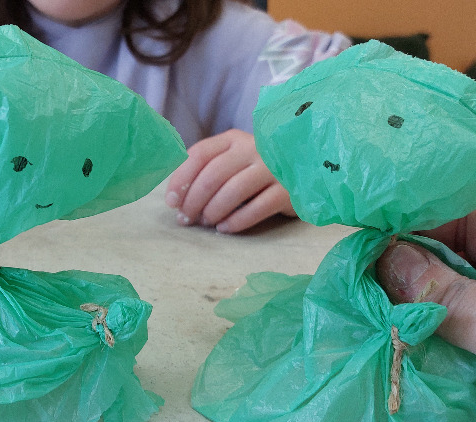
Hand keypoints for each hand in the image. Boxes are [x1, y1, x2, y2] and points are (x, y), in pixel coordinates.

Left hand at [165, 129, 294, 232]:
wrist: (304, 171)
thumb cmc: (256, 170)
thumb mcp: (232, 160)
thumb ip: (207, 170)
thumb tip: (176, 198)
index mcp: (233, 139)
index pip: (199, 154)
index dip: (180, 179)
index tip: (171, 202)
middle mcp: (253, 149)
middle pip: (213, 175)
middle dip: (193, 200)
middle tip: (186, 219)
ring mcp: (272, 168)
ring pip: (234, 191)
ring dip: (213, 211)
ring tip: (206, 223)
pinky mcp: (287, 191)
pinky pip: (257, 208)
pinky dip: (236, 221)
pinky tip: (225, 228)